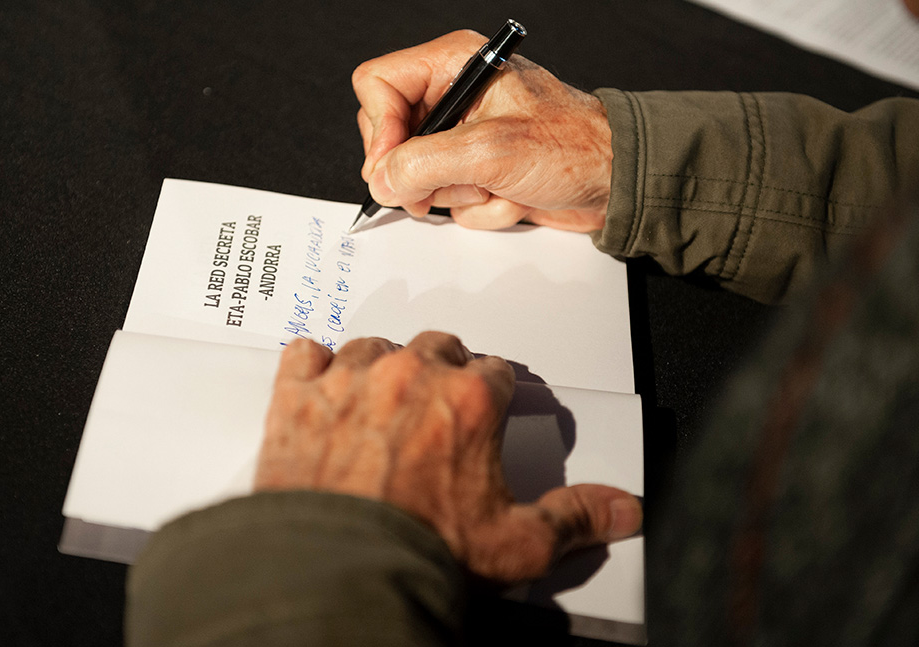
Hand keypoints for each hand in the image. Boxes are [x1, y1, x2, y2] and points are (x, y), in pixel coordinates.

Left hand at [255, 332, 641, 582]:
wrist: (335, 573)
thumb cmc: (419, 554)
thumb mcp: (517, 545)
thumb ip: (575, 518)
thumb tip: (621, 511)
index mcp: (468, 399)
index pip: (494, 371)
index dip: (491, 394)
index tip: (483, 413)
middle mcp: (409, 374)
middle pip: (436, 347)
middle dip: (441, 372)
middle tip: (435, 413)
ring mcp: (349, 379)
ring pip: (372, 348)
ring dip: (380, 369)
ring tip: (379, 408)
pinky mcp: (297, 395)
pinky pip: (305, 354)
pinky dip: (313, 369)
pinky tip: (321, 394)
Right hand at [352, 30, 612, 231]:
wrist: (616, 183)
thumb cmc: (576, 147)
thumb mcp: (492, 151)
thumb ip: (426, 163)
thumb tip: (383, 180)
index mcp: (456, 65)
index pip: (378, 85)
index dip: (379, 129)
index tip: (392, 167)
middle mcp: (455, 97)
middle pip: (392, 137)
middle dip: (424, 173)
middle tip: (458, 180)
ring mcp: (463, 138)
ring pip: (419, 177)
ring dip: (460, 194)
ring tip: (498, 185)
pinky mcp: (475, 172)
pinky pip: (448, 199)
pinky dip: (479, 208)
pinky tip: (511, 196)